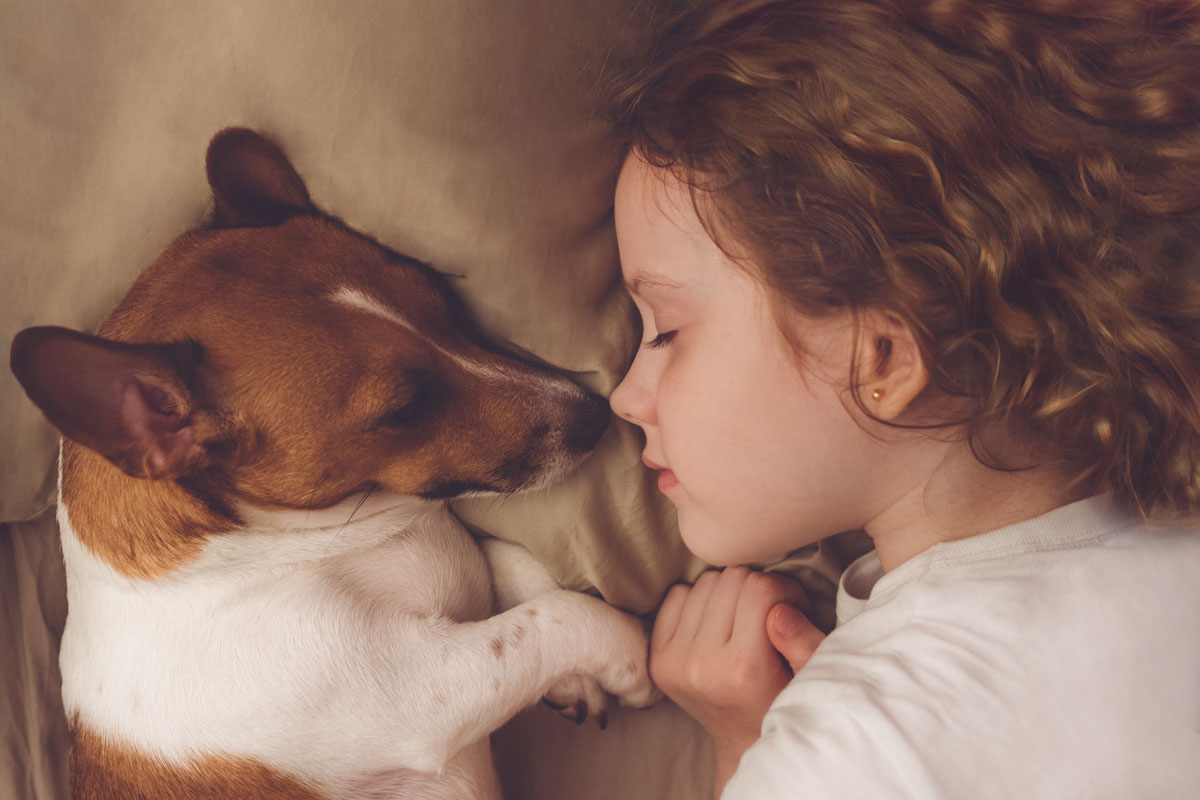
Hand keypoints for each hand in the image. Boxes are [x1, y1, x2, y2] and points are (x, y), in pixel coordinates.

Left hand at [650, 567, 824, 794]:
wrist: (744, 742)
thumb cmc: (785, 702)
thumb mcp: (811, 677)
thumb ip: (806, 641)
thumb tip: (780, 608)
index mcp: (742, 668)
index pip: (760, 589)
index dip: (785, 589)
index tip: (794, 607)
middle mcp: (701, 663)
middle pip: (731, 579)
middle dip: (758, 588)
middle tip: (769, 612)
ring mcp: (673, 660)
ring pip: (705, 582)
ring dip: (729, 593)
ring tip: (744, 618)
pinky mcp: (656, 657)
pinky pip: (677, 595)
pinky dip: (700, 600)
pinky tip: (717, 622)